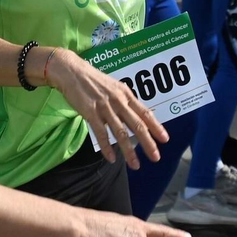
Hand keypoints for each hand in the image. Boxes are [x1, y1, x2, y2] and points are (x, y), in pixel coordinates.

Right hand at [44, 49, 167, 167]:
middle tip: (156, 157)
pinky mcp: (90, 112)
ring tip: (135, 165)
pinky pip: (101, 133)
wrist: (72, 72)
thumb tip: (137, 116)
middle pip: (137, 124)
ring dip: (128, 150)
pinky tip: (110, 158)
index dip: (156, 126)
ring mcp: (105, 107)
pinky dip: (106, 147)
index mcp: (126, 94)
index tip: (165, 139)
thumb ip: (125, 101)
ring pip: (120, 132)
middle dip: (148, 142)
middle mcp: (119, 101)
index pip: (145, 112)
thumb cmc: (94, 81)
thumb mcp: (114, 87)